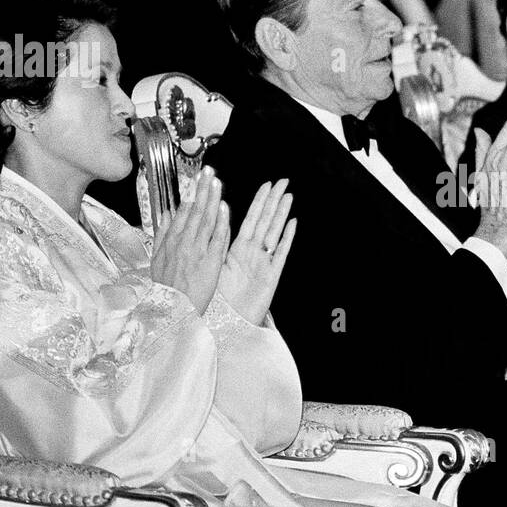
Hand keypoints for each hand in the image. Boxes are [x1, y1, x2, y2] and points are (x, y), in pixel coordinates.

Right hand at [151, 166, 227, 315]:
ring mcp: (197, 251)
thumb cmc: (165, 288)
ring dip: (212, 198)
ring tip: (217, 181)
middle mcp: (183, 242)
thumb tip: (165, 215)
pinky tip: (224, 207)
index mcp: (171, 241)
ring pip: (206, 219)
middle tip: (209, 171)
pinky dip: (220, 222)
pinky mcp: (210, 262)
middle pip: (195, 210)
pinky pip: (216, 238)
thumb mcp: (157, 260)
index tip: (197, 179)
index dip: (191, 193)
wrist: (171, 310)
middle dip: (202, 189)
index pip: (183, 211)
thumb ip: (162, 235)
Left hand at [218, 179, 296, 325]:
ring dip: (281, 214)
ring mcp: (263, 263)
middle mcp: (252, 253)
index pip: (250, 219)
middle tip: (283, 182)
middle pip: (265, 221)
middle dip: (273, 201)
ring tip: (289, 196)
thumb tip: (215, 217)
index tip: (266, 185)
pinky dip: (287, 238)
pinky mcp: (272, 275)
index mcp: (237, 250)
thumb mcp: (213, 266)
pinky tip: (292, 224)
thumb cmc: (218, 299)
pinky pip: (280, 253)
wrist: (226, 324)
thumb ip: (218, 243)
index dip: (259, 202)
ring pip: (274, 233)